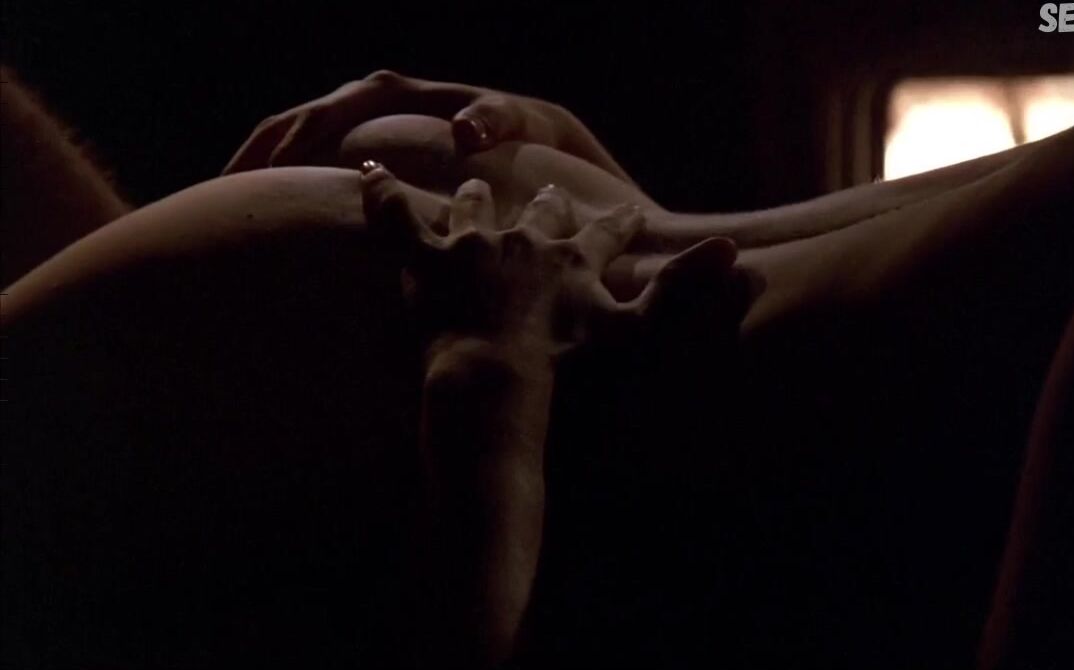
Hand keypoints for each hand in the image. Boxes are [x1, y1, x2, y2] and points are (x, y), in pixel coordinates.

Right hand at [226, 70, 631, 182]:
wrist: (594, 192)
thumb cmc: (567, 161)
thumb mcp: (542, 130)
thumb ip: (502, 118)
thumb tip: (462, 126)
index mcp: (428, 102)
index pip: (346, 106)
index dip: (299, 131)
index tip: (259, 164)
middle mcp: (411, 114)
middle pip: (320, 121)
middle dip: (269, 149)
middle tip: (222, 189)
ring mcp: (411, 142)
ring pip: (326, 147)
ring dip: (281, 171)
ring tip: (236, 209)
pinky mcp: (417, 176)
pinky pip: (349, 177)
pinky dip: (315, 196)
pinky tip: (291, 231)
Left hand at [360, 162, 753, 353]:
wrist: (496, 383)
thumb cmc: (568, 368)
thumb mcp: (636, 332)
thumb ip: (681, 290)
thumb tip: (733, 251)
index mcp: (576, 256)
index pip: (607, 230)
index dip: (619, 223)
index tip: (629, 214)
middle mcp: (526, 239)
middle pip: (540, 209)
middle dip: (546, 204)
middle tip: (547, 199)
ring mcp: (474, 245)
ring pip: (473, 204)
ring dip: (475, 197)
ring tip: (472, 186)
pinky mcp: (426, 261)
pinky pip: (398, 216)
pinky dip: (383, 193)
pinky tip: (369, 172)